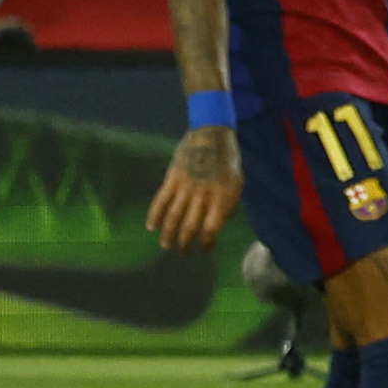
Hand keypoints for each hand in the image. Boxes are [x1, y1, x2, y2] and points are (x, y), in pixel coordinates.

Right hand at [146, 126, 241, 255]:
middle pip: (190, 226)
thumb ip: (229, 203)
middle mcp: (203, 194)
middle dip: (185, 243)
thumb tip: (220, 224)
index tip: (203, 250)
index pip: (212, 228)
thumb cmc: (227, 161)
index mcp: (222, 197)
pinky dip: (154, 215)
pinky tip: (151, 227)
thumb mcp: (237, 182)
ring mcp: (186, 186)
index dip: (207, 243)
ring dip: (168, 234)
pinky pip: (161, 200)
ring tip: (166, 246)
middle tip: (182, 252)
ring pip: (173, 217)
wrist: (212, 134)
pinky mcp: (173, 178)